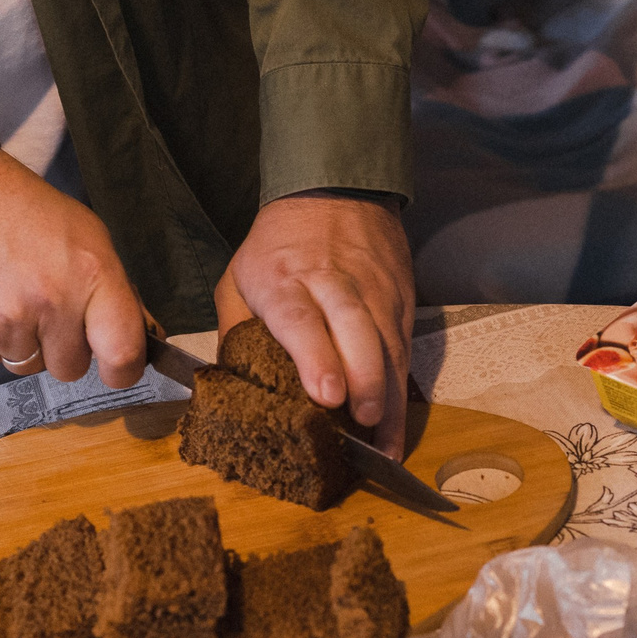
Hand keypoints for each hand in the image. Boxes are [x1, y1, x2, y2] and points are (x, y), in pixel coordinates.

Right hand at [0, 149, 146, 387]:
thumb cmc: (27, 214)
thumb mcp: (88, 239)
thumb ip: (115, 293)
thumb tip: (143, 338)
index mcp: (89, 276)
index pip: (122, 352)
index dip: (124, 369)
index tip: (118, 367)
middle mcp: (48, 303)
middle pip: (70, 368)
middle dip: (64, 347)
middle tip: (47, 307)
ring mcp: (3, 323)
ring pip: (27, 366)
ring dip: (23, 342)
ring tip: (10, 296)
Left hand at [216, 193, 414, 455]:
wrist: (334, 191)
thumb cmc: (278, 245)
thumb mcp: (239, 276)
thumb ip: (235, 330)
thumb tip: (231, 388)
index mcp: (284, 279)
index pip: (303, 318)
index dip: (317, 357)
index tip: (326, 395)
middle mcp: (334, 285)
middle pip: (357, 331)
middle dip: (364, 379)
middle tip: (364, 421)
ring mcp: (374, 292)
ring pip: (389, 345)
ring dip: (390, 396)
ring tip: (385, 446)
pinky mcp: (400, 301)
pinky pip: (404, 350)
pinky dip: (402, 391)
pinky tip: (396, 428)